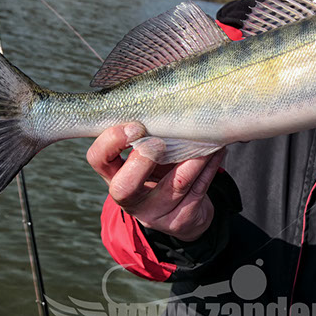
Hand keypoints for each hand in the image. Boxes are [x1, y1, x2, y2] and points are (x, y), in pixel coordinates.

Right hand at [87, 123, 224, 241]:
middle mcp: (129, 199)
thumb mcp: (149, 153)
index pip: (98, 158)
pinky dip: (210, 166)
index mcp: (114, 175)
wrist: (183, 210)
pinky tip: (217, 150)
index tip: (136, 126)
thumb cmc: (162, 168)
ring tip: (206, 135)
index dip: (112, 141)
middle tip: (161, 142)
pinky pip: (199, 189)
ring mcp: (154, 213)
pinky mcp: (179, 221)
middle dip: (144, 160)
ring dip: (194, 156)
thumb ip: (148, 132)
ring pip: (176, 183)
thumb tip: (164, 93)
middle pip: (125, 187)